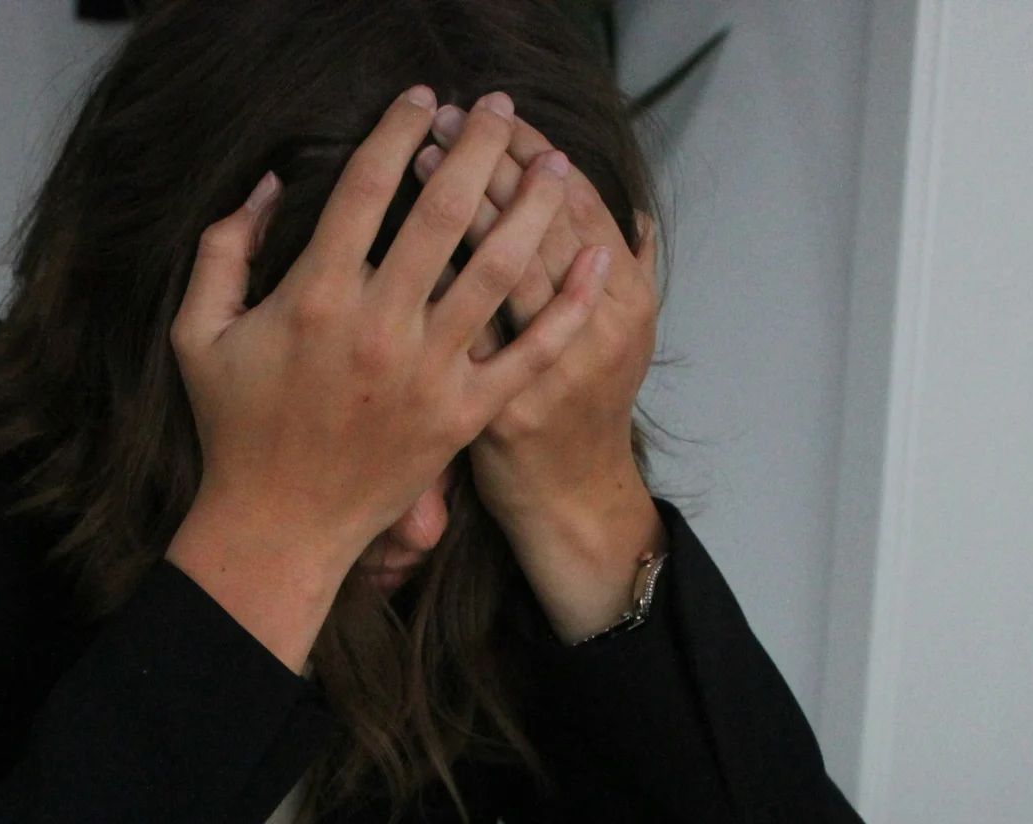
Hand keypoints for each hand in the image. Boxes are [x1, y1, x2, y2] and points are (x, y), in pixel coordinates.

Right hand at [165, 89, 609, 670]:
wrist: (278, 527)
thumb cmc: (236, 429)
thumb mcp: (198, 333)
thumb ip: (223, 250)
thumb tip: (264, 184)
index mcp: (315, 296)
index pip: (366, 186)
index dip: (398, 130)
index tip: (424, 98)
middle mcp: (380, 327)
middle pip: (443, 212)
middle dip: (479, 148)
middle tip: (501, 109)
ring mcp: (429, 373)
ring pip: (497, 269)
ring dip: (532, 207)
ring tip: (555, 164)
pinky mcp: (464, 416)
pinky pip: (529, 351)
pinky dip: (569, 304)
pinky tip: (595, 258)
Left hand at [417, 110, 665, 642]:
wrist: (569, 499)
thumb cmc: (585, 405)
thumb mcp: (624, 336)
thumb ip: (626, 271)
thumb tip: (633, 213)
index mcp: (627, 301)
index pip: (579, 201)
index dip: (535, 151)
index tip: (498, 114)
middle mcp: (596, 331)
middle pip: (538, 221)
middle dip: (490, 161)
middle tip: (449, 118)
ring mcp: (544, 371)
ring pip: (500, 267)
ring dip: (456, 204)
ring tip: (420, 157)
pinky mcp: (493, 408)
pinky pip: (459, 329)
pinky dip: (432, 281)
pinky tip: (398, 240)